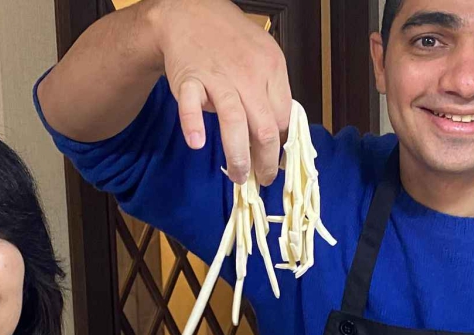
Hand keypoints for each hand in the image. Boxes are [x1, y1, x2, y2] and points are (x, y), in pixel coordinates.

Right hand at [145, 0, 292, 183]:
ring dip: (238, 157)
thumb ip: (271, 91)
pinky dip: (193, 124)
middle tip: (262, 178)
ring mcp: (218, 77)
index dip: (280, 145)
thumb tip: (278, 132)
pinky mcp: (189, 79)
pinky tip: (198, 143)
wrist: (190, 14)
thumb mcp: (262, 57)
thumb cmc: (229, 41)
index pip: (283, 117)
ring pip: (234, 122)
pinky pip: (191, 105)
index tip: (275, 160)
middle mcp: (248, 74)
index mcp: (271, 68)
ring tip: (239, 177)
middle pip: (265, 128)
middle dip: (266, 161)